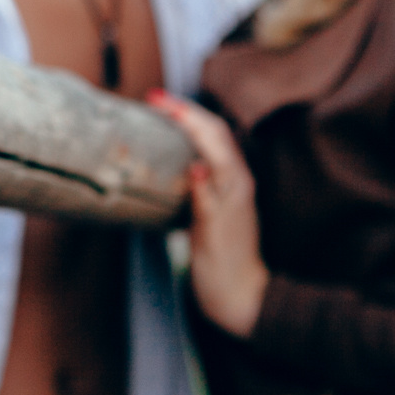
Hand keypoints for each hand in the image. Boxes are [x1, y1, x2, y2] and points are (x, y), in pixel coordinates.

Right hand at [147, 91, 269, 338]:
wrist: (240, 295)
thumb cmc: (223, 269)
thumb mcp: (210, 236)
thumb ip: (206, 199)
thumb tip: (196, 165)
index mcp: (235, 184)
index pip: (210, 136)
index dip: (184, 114)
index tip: (156, 99)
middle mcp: (237, 180)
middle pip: (214, 131)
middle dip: (186, 110)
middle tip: (154, 99)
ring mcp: (231, 188)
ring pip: (213, 142)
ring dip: (190, 123)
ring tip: (161, 114)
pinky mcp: (222, 198)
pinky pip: (208, 159)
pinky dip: (191, 143)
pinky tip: (174, 147)